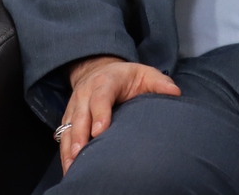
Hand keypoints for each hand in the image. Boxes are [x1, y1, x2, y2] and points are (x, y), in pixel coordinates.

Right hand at [59, 55, 180, 173]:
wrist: (99, 70)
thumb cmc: (127, 77)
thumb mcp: (145, 73)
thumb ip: (159, 82)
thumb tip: (175, 93)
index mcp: (105, 81)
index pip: (100, 97)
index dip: (100, 114)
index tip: (99, 132)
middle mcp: (85, 93)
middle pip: (80, 115)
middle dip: (80, 136)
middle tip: (81, 155)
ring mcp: (74, 105)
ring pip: (68, 127)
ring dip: (69, 147)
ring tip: (71, 166)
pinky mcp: (69, 117)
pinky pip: (63, 135)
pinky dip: (64, 151)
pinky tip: (69, 168)